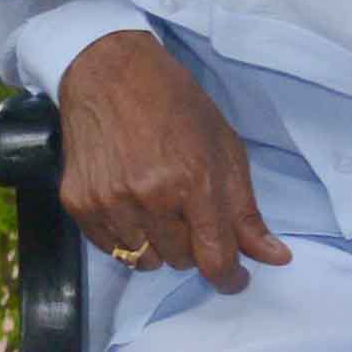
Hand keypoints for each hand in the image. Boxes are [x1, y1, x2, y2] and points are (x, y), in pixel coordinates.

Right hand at [55, 29, 291, 288]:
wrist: (107, 72)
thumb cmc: (174, 104)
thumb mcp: (224, 148)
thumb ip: (245, 210)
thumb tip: (274, 257)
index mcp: (193, 181)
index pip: (215, 258)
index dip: (230, 277)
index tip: (235, 278)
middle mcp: (149, 197)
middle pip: (180, 262)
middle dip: (192, 246)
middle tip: (189, 214)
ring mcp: (108, 202)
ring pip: (143, 260)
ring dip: (157, 244)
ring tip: (157, 207)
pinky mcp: (78, 202)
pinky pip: (110, 248)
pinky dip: (125, 236)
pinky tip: (130, 204)